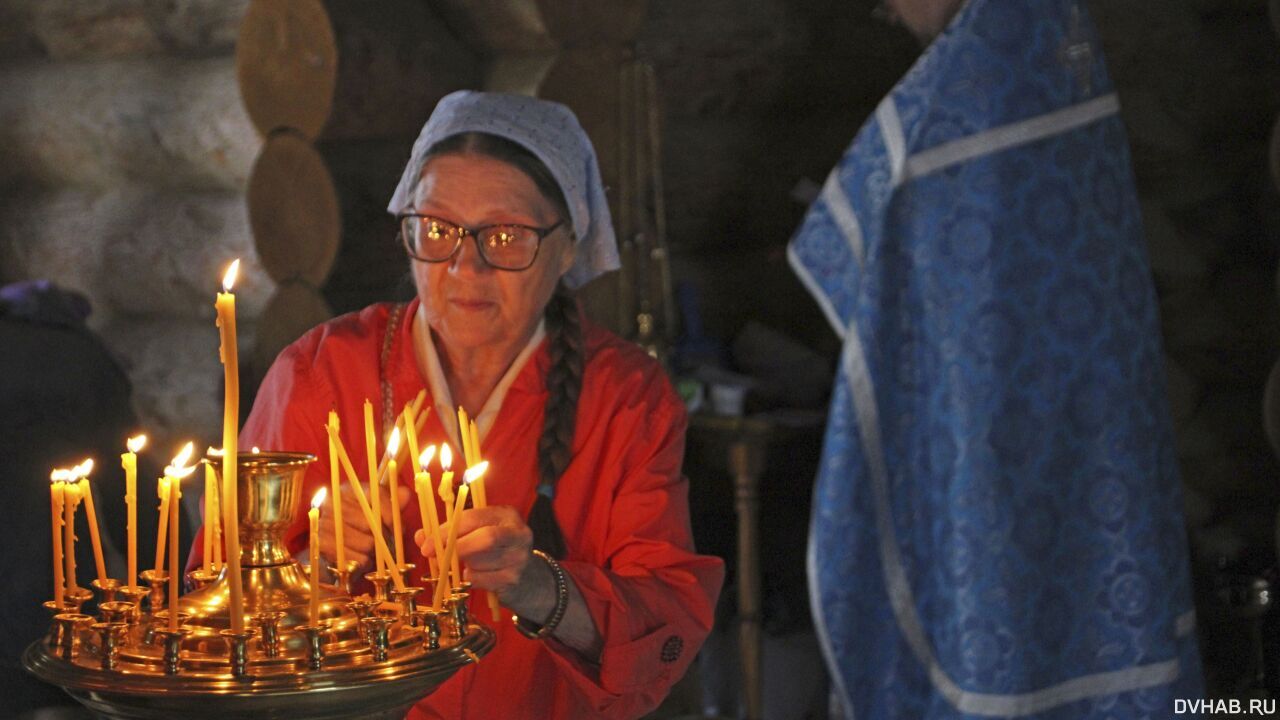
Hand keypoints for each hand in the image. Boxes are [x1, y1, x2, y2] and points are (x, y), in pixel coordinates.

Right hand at [319, 479, 413, 571]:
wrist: (329, 549)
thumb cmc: (357, 527)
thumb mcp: (374, 511)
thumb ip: (391, 503)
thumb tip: (405, 493)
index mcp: (348, 489)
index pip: (377, 497)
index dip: (391, 514)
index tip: (398, 527)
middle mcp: (333, 503)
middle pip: (372, 522)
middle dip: (385, 536)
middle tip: (387, 542)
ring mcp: (326, 524)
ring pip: (368, 543)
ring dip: (375, 551)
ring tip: (371, 550)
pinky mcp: (323, 545)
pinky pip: (357, 558)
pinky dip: (365, 562)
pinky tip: (361, 558)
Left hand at [415, 505, 547, 607]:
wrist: (529, 579)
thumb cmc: (496, 551)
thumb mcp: (478, 534)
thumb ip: (451, 532)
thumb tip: (420, 536)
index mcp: (507, 515)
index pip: (473, 517)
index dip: (447, 530)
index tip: (427, 542)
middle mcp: (518, 533)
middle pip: (483, 538)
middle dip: (455, 547)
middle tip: (433, 556)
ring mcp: (519, 558)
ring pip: (478, 561)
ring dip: (464, 565)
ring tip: (466, 564)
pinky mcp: (513, 579)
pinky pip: (480, 580)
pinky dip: (471, 579)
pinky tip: (476, 576)